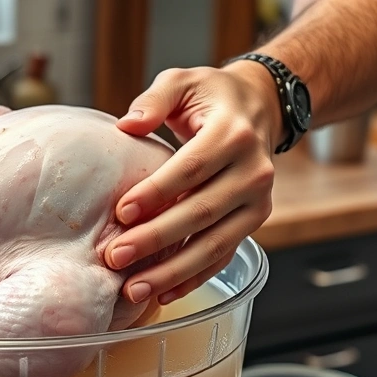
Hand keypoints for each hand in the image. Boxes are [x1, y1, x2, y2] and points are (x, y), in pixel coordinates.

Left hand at [104, 63, 281, 304]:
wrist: (261, 108)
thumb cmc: (211, 96)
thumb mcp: (183, 81)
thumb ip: (154, 99)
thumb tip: (126, 125)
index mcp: (233, 134)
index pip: (191, 168)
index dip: (156, 193)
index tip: (121, 212)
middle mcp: (253, 172)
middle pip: (201, 212)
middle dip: (156, 239)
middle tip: (115, 257)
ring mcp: (258, 202)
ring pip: (214, 244)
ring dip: (172, 272)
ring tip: (133, 289)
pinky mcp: (254, 222)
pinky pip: (223, 256)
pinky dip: (193, 279)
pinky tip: (162, 295)